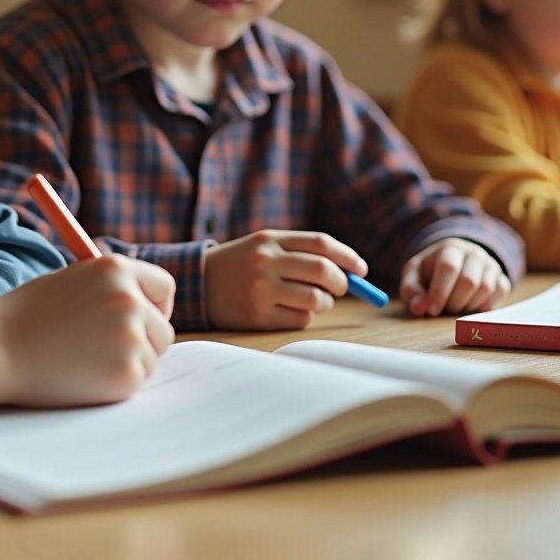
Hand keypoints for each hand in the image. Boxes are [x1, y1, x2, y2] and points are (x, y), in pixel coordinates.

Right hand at [0, 255, 173, 407]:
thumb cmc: (27, 317)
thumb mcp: (73, 282)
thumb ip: (111, 289)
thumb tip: (145, 307)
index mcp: (115, 268)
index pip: (164, 287)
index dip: (155, 307)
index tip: (141, 320)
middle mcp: (129, 298)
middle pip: (163, 329)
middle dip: (143, 342)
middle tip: (107, 350)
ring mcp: (130, 336)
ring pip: (151, 358)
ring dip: (127, 363)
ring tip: (84, 359)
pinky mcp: (126, 373)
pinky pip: (137, 381)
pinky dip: (115, 384)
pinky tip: (82, 375)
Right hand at [205, 230, 360, 329]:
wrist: (198, 283)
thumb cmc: (242, 264)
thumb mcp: (266, 246)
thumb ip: (303, 253)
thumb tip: (351, 273)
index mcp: (270, 239)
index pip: (321, 244)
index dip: (348, 257)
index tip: (361, 270)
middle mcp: (265, 262)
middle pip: (323, 271)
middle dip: (341, 283)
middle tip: (341, 288)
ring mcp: (260, 290)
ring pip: (315, 300)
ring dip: (324, 303)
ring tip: (312, 300)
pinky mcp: (257, 316)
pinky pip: (300, 320)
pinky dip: (305, 317)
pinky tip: (289, 311)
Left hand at [397, 239, 509, 317]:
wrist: (454, 264)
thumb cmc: (431, 273)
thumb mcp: (414, 276)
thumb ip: (411, 290)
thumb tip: (419, 308)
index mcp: (450, 248)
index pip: (448, 267)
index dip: (440, 291)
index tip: (432, 310)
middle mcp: (474, 253)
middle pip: (469, 281)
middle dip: (454, 302)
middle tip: (445, 308)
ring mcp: (491, 265)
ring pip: (486, 289)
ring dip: (469, 305)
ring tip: (457, 305)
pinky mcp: (502, 278)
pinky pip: (501, 292)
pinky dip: (486, 305)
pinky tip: (473, 306)